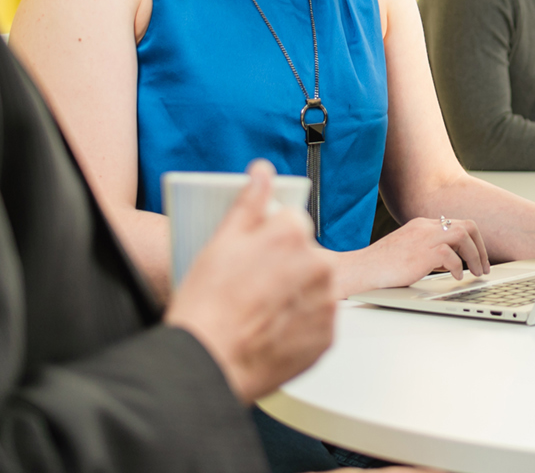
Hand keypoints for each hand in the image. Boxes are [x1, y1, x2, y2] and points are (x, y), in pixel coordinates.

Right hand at [166, 160, 336, 403]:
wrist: (208, 361)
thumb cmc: (208, 304)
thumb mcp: (221, 241)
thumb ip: (250, 201)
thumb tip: (263, 172)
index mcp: (293, 233)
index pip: (292, 223)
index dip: (269, 240)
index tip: (254, 257)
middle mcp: (318, 264)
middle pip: (306, 256)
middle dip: (285, 266)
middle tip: (252, 288)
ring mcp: (326, 302)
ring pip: (313, 289)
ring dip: (295, 296)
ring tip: (258, 313)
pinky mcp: (327, 336)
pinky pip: (316, 322)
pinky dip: (299, 326)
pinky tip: (270, 331)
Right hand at [332, 215, 490, 296]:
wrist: (359, 270)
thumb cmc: (381, 267)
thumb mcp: (409, 253)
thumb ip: (429, 252)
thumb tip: (451, 263)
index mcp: (422, 225)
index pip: (457, 225)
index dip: (473, 242)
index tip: (478, 258)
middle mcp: (425, 227)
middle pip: (467, 226)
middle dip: (480, 247)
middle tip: (484, 267)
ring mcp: (423, 238)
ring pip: (463, 236)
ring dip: (475, 256)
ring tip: (476, 273)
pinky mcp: (421, 253)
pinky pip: (451, 255)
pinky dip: (459, 267)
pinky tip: (457, 278)